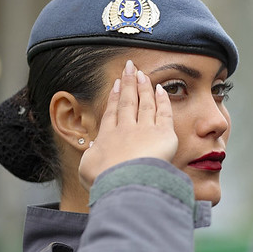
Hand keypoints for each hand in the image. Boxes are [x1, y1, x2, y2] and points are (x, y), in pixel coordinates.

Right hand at [79, 59, 178, 189]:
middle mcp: (126, 129)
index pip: (112, 113)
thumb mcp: (88, 170)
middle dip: (128, 83)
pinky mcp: (163, 134)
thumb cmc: (105, 181)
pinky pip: (164, 113)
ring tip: (143, 74)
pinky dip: (163, 100)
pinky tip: (161, 89)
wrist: (122, 183)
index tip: (115, 85)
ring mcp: (145, 129)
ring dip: (144, 87)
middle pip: (127, 101)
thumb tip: (93, 151)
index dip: (114, 97)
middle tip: (129, 68)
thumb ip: (90, 158)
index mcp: (108, 138)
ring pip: (145, 103)